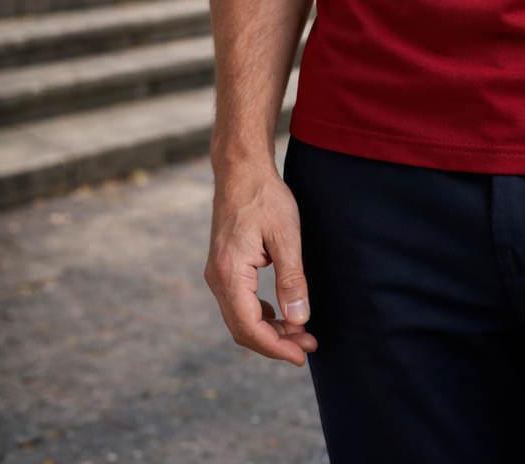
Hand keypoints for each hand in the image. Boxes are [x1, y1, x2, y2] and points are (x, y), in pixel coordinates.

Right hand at [204, 160, 316, 366]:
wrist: (241, 169)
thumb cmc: (265, 197)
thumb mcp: (287, 237)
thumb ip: (292, 280)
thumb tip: (299, 320)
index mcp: (230, 274)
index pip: (250, 327)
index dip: (276, 347)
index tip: (301, 354)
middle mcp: (216, 278)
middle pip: (242, 329)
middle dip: (275, 342)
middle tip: (307, 345)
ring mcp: (216, 273)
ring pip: (239, 318)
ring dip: (268, 330)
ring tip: (299, 332)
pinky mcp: (223, 267)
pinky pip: (238, 303)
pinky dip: (259, 314)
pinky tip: (281, 314)